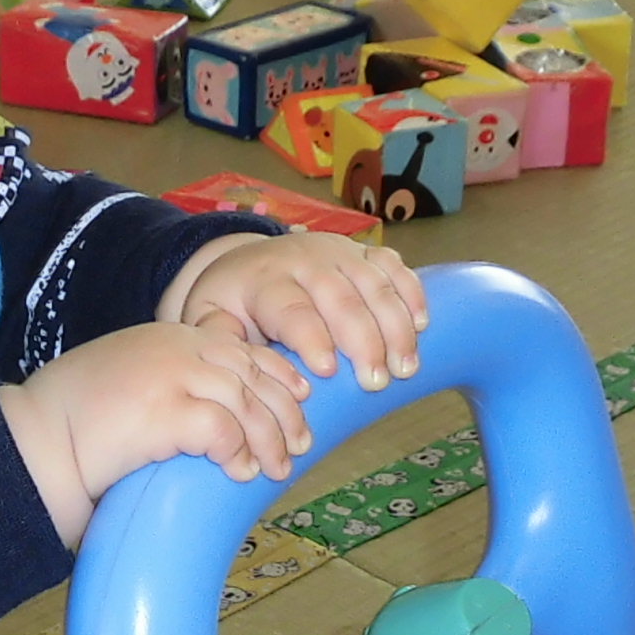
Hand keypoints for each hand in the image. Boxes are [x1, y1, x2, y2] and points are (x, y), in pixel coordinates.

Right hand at [0, 322, 313, 544]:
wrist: (32, 439)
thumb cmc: (72, 424)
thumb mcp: (130, 386)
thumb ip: (171, 385)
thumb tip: (213, 418)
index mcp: (169, 337)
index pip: (242, 348)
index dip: (279, 373)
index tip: (301, 400)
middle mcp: (175, 348)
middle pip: (254, 372)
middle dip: (285, 411)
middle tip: (300, 447)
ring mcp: (170, 375)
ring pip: (247, 402)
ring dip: (268, 440)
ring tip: (274, 470)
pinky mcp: (164, 410)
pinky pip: (223, 429)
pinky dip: (238, 452)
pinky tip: (241, 472)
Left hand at [168, 228, 427, 391]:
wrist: (243, 261)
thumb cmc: (231, 304)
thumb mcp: (211, 320)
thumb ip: (221, 341)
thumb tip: (241, 371)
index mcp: (266, 281)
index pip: (292, 310)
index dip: (312, 339)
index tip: (329, 372)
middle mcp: (305, 260)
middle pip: (342, 299)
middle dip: (364, 341)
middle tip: (377, 382)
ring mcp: (338, 252)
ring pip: (374, 284)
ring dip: (396, 326)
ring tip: (407, 368)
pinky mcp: (361, 252)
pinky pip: (393, 266)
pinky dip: (412, 293)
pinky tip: (423, 325)